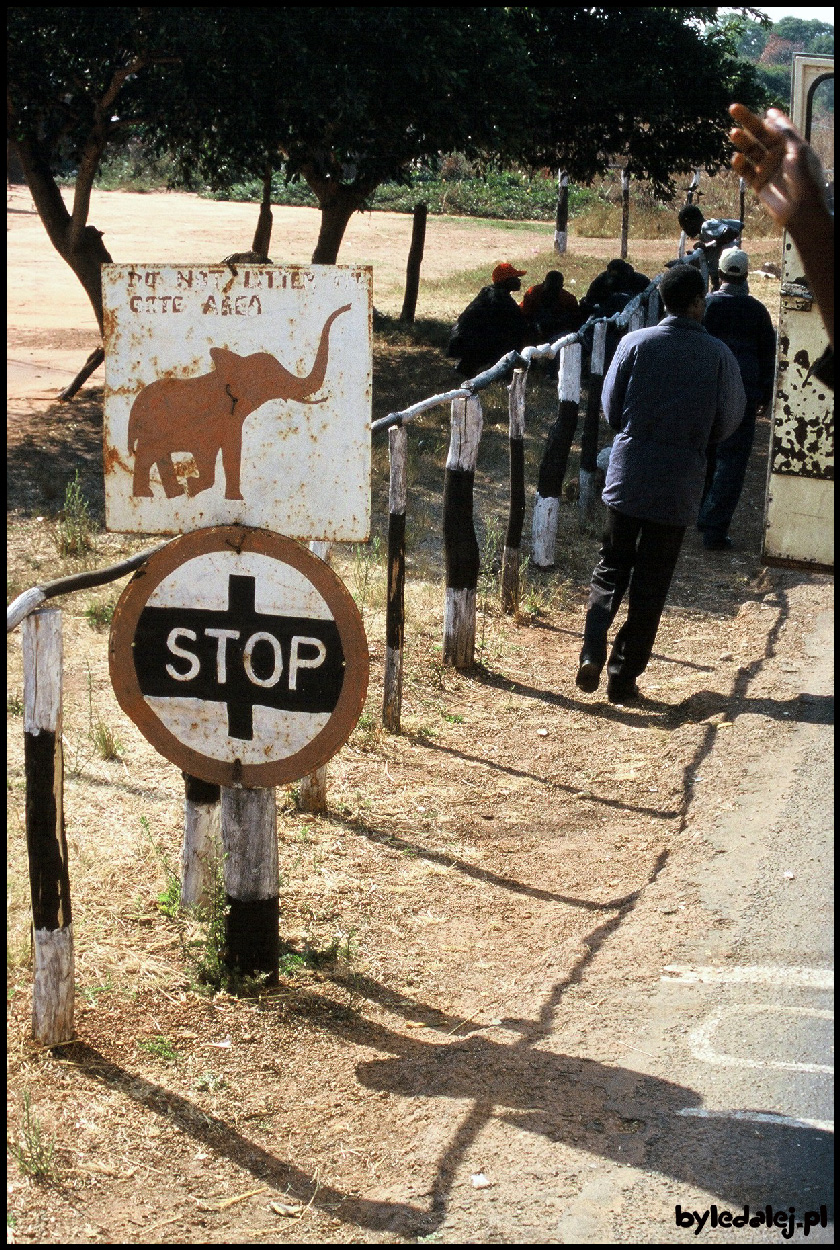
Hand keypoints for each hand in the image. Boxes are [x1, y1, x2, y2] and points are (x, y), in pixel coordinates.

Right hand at [728, 104, 827, 228]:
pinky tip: (736, 158)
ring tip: (733, 133)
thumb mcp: (798, 151)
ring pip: (751, 150)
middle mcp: (779, 155)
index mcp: (793, 145)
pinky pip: (746, 171)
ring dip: (742, 141)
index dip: (773, 118)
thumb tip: (770, 115)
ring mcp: (768, 168)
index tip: (765, 110)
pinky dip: (740, 164)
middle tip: (733, 108)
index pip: (780, 127)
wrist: (801, 211)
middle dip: (748, 121)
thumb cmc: (805, 180)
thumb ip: (784, 132)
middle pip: (761, 134)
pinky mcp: (758, 183)